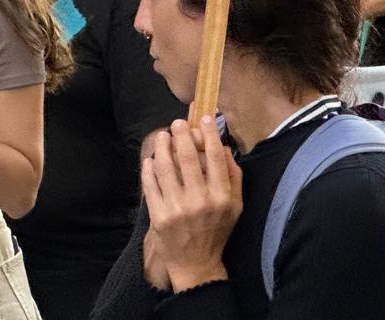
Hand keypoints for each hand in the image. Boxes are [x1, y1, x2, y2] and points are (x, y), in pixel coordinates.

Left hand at [141, 117, 242, 292]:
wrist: (197, 264)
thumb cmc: (217, 231)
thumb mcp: (236, 206)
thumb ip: (234, 177)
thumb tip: (224, 147)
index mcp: (221, 197)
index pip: (214, 157)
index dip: (209, 134)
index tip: (204, 119)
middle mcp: (200, 202)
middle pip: (186, 157)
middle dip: (180, 134)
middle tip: (176, 124)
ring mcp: (177, 209)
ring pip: (165, 167)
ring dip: (162, 146)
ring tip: (162, 136)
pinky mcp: (159, 217)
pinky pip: (150, 184)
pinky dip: (149, 168)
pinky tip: (151, 159)